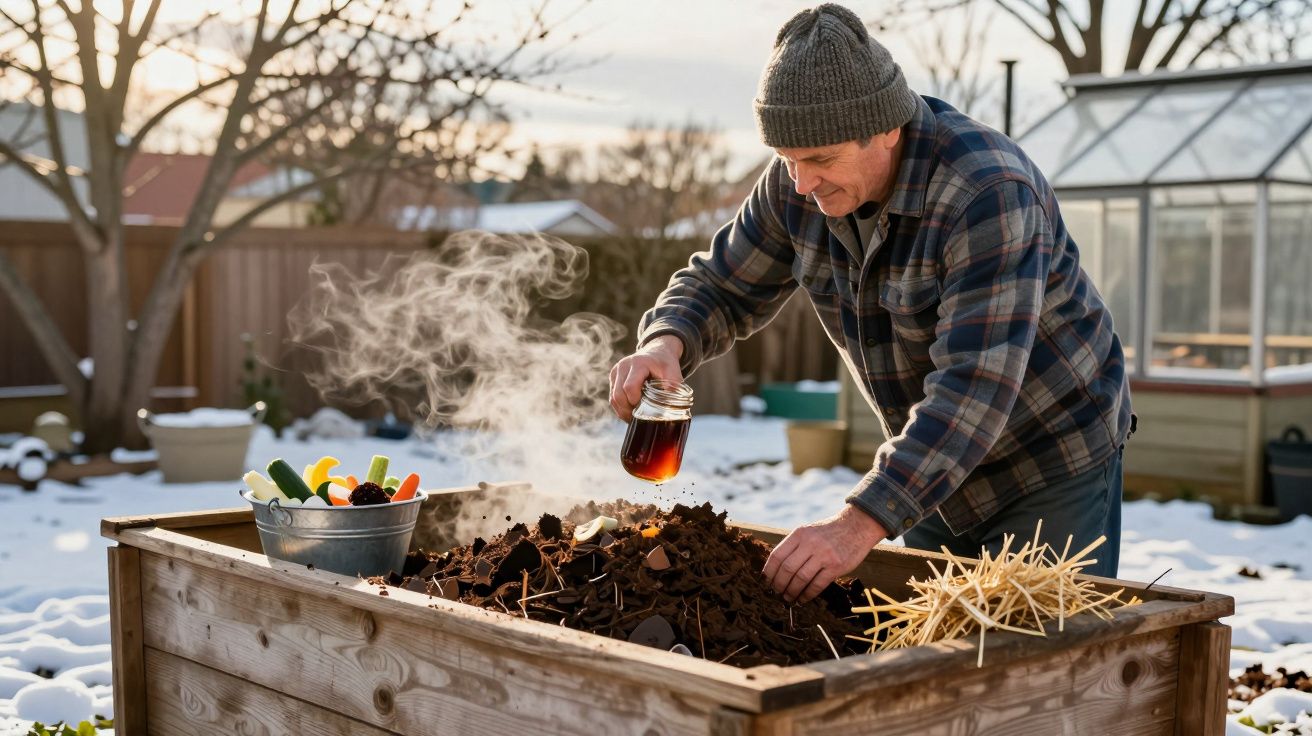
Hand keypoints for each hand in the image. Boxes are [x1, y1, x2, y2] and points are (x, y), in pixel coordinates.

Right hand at [608, 335, 683, 420]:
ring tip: (634, 415)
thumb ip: (673, 384)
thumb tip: (669, 400)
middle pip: (618, 395)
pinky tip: (630, 411)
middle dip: (628, 409)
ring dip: (623, 410)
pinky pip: (612, 397)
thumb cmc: (665, 363)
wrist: (656, 352)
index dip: (635, 401)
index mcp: (638, 363)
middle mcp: (624, 366)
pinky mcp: (613, 377)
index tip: (644, 408)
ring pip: (613, 398)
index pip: (629, 387)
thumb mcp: (673, 371)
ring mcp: (616, 371)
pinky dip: (620, 407)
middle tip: (639, 416)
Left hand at [763, 504, 888, 603]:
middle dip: (779, 584)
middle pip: (787, 569)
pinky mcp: (836, 566)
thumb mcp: (809, 531)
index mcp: (800, 534)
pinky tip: (802, 599)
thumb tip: (776, 569)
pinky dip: (807, 594)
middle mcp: (810, 543)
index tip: (765, 581)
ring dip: (791, 591)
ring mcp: (824, 554)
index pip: (777, 555)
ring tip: (788, 598)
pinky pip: (817, 584)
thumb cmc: (829, 532)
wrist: (857, 525)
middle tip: (776, 593)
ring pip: (800, 578)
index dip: (769, 571)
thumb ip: (795, 546)